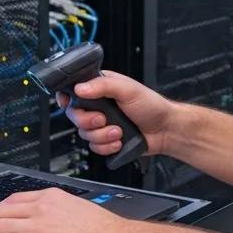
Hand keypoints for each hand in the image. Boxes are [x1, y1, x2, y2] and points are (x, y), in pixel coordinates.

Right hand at [56, 70, 173, 156]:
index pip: (73, 91)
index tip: (69, 103)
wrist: (165, 130)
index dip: (67, 98)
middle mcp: (98, 106)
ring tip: (119, 131)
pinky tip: (119, 141)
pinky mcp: (106, 140)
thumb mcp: (127, 88)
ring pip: (84, 134)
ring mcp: (101, 125)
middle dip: (89, 121)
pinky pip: (94, 147)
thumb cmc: (151, 106)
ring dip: (102, 135)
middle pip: (75, 116)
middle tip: (103, 119)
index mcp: (100, 88)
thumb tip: (80, 88)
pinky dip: (107, 146)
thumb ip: (103, 85)